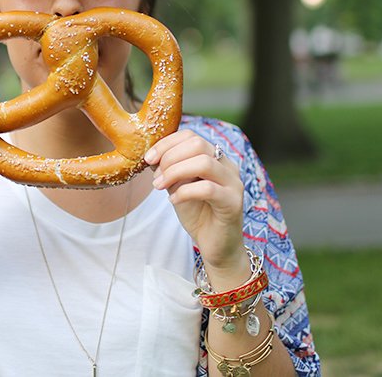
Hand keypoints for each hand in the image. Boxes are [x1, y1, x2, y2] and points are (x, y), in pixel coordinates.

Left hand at [144, 131, 249, 278]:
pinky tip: (174, 200)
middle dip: (169, 157)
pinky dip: (185, 192)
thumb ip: (170, 170)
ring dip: (174, 172)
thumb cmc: (198, 214)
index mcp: (215, 157)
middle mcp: (228, 166)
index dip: (166, 144)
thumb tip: (152, 156)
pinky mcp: (233, 202)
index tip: (148, 159)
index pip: (190, 136)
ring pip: (203, 163)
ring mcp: (233, 183)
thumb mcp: (178, 186)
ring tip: (160, 187)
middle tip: (156, 177)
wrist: (216, 246)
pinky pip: (207, 189)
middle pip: (197, 144)